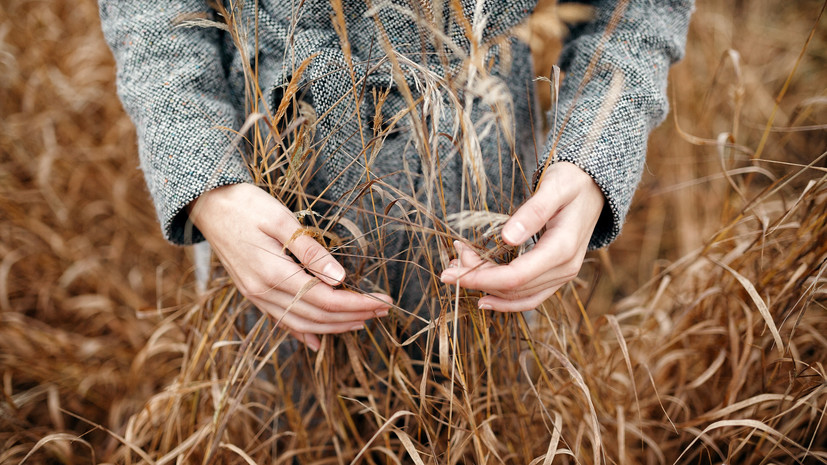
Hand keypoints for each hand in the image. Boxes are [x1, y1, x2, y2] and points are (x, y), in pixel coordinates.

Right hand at [189, 183, 391, 350]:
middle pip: (317, 315)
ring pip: (301, 322)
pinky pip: (282, 320)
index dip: (356, 303)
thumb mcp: (280, 218)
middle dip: (353, 316)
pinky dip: (303, 332)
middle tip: (382, 311)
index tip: (382, 302)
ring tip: (361, 321)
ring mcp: (255, 295)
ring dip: (334, 326)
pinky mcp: (252, 292)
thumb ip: (310, 250)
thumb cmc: (244, 204)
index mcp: (272, 273)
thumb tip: (339, 278)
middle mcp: (262, 291)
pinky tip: (318, 341)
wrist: (206, 204)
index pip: (325, 298)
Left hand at [439, 162, 604, 311]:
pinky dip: (504, 298)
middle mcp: (565, 269)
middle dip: (476, 278)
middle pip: (513, 288)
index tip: (450, 272)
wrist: (595, 187)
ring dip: (486, 287)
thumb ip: (533, 211)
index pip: (515, 276)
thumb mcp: (554, 186)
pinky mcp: (556, 275)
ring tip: (459, 270)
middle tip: (451, 259)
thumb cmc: (572, 181)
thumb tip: (508, 237)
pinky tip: (482, 297)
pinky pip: (529, 297)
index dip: (481, 278)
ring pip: (518, 296)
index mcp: (563, 248)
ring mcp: (562, 275)